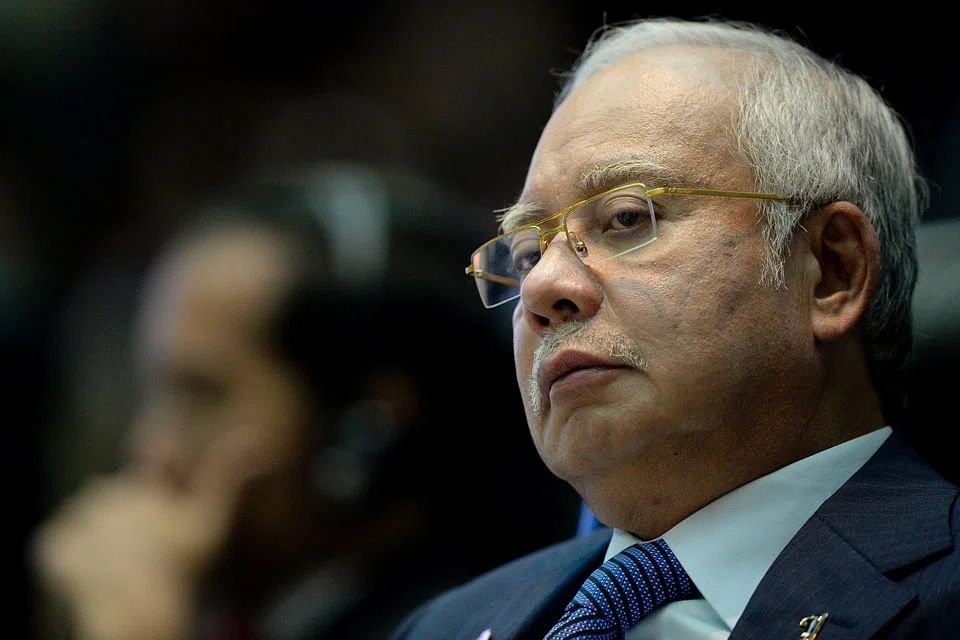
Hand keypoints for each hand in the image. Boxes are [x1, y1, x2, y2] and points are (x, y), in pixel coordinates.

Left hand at [31, 427, 266, 639]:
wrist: (129, 609)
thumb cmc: (179, 567)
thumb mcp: (211, 521)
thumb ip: (229, 475)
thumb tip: (258, 436)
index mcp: (142, 484)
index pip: (148, 476)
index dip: (157, 496)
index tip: (161, 527)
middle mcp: (104, 490)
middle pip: (116, 501)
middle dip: (128, 521)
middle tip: (147, 559)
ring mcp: (75, 517)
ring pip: (89, 523)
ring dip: (100, 540)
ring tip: (121, 575)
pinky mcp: (50, 545)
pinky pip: (61, 548)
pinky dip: (73, 562)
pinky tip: (93, 580)